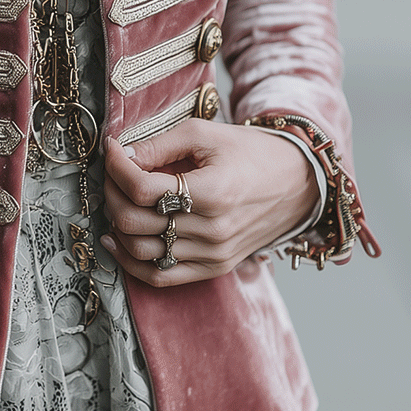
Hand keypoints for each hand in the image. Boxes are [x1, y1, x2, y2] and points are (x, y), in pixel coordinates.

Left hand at [101, 119, 318, 285]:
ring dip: (117, 224)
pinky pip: (160, 276)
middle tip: (112, 173)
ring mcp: (213, 254)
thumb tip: (121, 155)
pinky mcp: (214, 268)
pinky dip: (131, 262)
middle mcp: (212, 230)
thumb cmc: (252, 153)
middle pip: (135, 221)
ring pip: (141, 250)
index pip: (142, 189)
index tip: (113, 149)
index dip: (117, 167)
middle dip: (111, 192)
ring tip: (116, 199)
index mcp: (213, 193)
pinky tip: (116, 241)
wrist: (298, 182)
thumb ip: (159, 144)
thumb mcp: (205, 134)